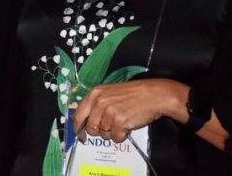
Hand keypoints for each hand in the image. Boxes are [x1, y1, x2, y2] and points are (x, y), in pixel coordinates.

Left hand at [73, 78, 187, 142]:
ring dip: (113, 132)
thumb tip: (84, 120)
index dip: (78, 128)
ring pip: (104, 134)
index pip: (78, 115)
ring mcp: (109, 112)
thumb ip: (96, 104)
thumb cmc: (132, 94)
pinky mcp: (120, 122)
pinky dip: (122, 135)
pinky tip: (128, 125)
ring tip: (122, 121)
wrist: (153, 95)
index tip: (81, 135)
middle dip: (99, 131)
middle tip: (110, 126)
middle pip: (90, 128)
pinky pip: (116, 137)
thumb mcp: (109, 93)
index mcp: (95, 94)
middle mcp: (99, 102)